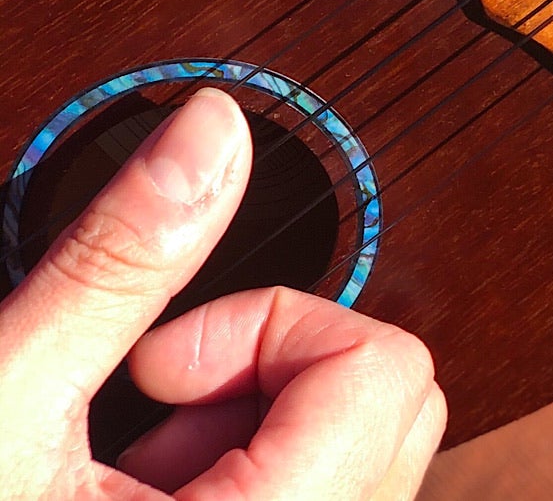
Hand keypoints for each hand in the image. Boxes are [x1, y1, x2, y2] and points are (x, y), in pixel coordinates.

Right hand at [0, 88, 445, 499]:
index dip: (271, 328)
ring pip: (362, 451)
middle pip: (393, 402)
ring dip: (253, 426)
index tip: (163, 354)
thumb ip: (116, 263)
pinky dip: (243, 473)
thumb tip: (211, 132)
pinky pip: (325, 496)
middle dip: (269, 372)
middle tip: (152, 399)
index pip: (383, 371)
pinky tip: (139, 496)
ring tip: (133, 465)